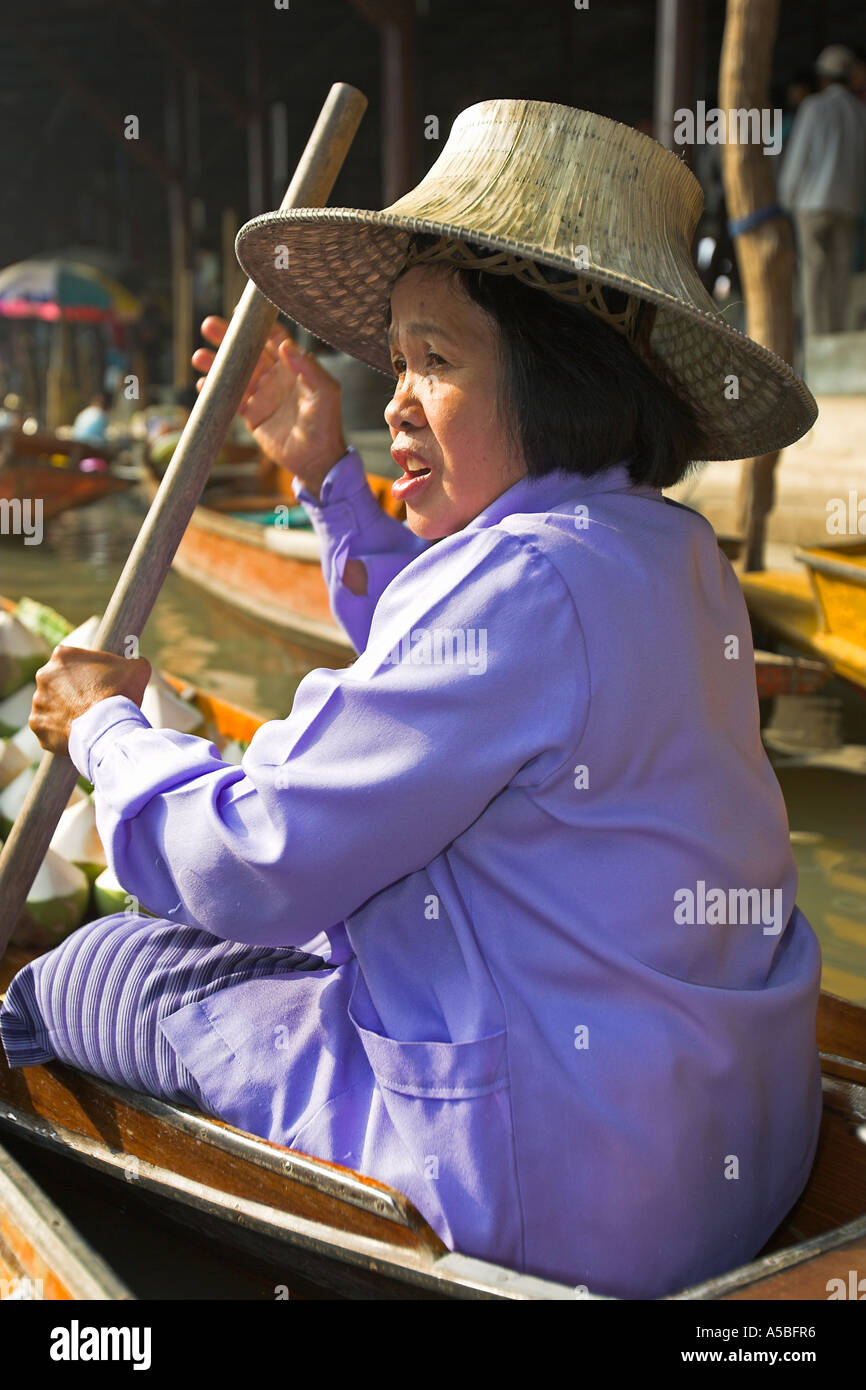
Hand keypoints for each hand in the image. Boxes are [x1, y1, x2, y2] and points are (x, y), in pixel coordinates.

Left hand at [29, 646, 151, 757]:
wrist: (108, 728)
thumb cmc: (121, 695)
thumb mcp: (137, 670)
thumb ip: (134, 663)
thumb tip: (138, 664)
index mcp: (62, 656)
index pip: (73, 659)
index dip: (88, 671)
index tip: (98, 682)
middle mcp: (44, 675)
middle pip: (59, 682)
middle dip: (72, 691)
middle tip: (92, 702)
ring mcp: (38, 701)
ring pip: (52, 705)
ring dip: (66, 711)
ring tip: (87, 721)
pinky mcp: (37, 724)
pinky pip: (49, 727)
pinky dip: (60, 731)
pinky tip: (78, 733)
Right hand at [192, 316, 347, 499]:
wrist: (316, 460)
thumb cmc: (325, 424)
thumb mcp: (325, 393)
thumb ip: (309, 369)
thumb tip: (287, 346)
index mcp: (294, 368)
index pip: (275, 339)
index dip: (259, 324)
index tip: (241, 312)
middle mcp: (276, 377)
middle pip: (249, 350)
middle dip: (229, 338)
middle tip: (208, 325)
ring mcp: (262, 395)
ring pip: (235, 372)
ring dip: (217, 363)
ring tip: (198, 357)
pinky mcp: (252, 415)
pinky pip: (230, 399)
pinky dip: (215, 390)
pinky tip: (203, 384)